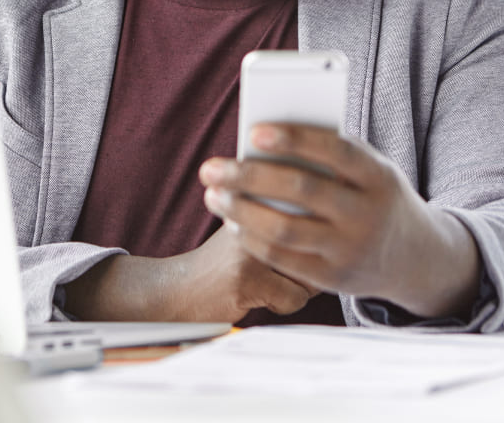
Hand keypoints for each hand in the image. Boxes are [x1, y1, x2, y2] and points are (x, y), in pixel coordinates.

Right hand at [61, 226, 317, 322]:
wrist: (174, 289)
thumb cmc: (220, 263)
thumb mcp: (243, 225)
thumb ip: (276, 215)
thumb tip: (329, 222)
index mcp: (253, 199)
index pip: (310, 210)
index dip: (315, 232)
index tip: (310, 241)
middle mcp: (253, 217)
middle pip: (316, 245)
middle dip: (309, 264)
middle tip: (281, 268)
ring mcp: (250, 248)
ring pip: (310, 274)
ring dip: (294, 286)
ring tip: (263, 282)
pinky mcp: (248, 279)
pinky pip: (293, 298)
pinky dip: (281, 305)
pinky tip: (255, 297)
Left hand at [199, 123, 480, 319]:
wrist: (417, 258)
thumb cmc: (375, 197)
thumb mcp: (370, 172)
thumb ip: (329, 156)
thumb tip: (264, 139)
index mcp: (379, 177)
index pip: (337, 151)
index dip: (295, 140)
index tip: (252, 131)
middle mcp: (368, 215)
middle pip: (301, 190)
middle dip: (249, 176)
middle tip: (210, 167)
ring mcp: (351, 250)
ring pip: (285, 229)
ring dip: (241, 210)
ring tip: (212, 195)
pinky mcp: (334, 279)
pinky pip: (283, 259)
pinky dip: (252, 239)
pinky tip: (232, 222)